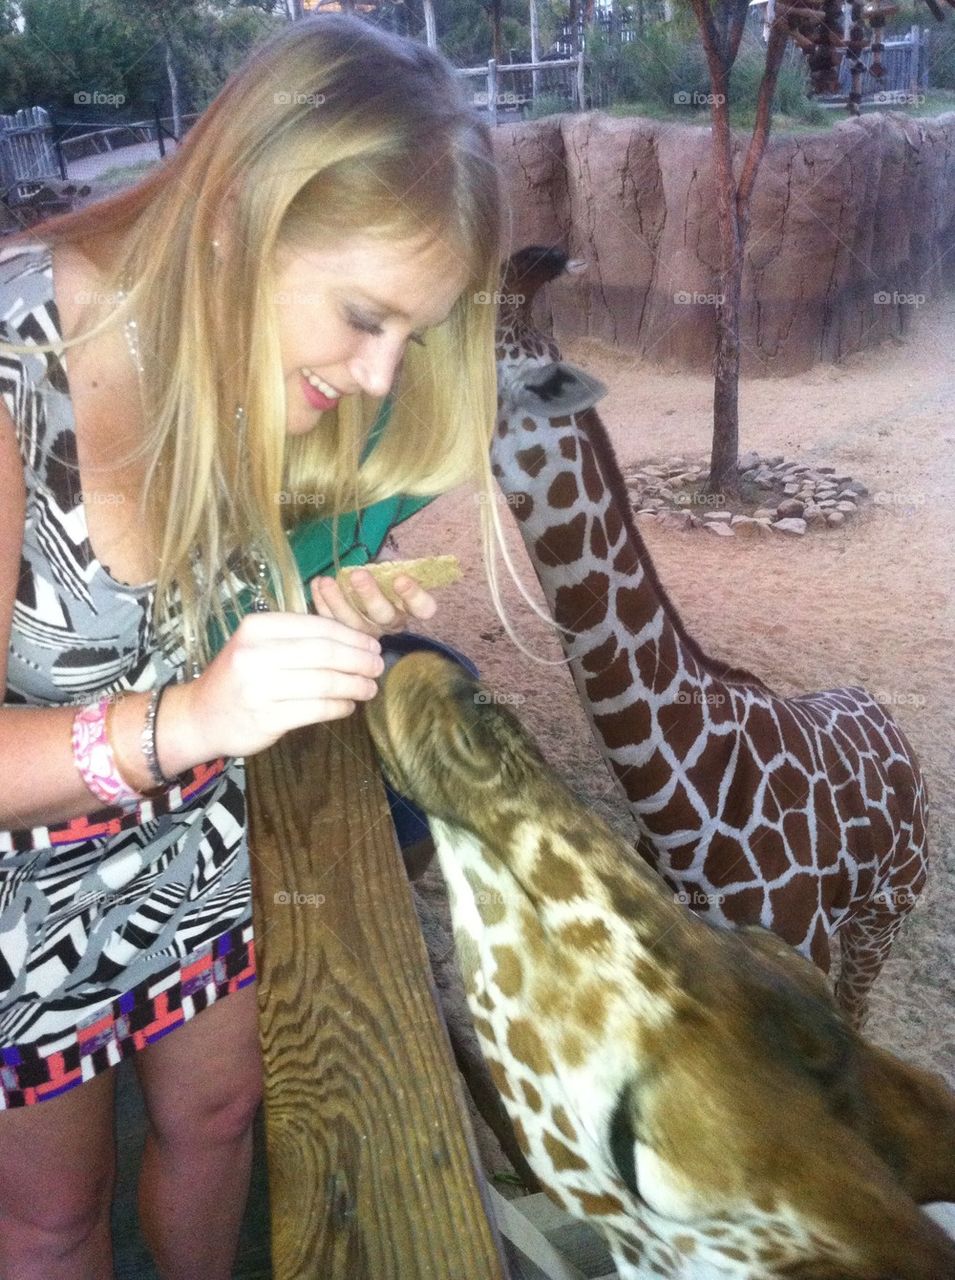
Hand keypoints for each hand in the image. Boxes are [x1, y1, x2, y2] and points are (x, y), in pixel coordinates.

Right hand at [174, 611, 384, 759]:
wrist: (199, 716)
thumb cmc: (238, 677)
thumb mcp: (257, 645)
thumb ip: (296, 639)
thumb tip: (354, 641)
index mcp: (256, 628)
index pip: (317, 627)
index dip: (351, 636)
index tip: (372, 645)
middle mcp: (255, 654)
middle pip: (325, 653)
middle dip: (359, 660)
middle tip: (378, 666)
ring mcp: (258, 688)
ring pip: (324, 682)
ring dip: (354, 685)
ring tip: (369, 688)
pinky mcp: (265, 718)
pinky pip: (315, 710)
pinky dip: (339, 707)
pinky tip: (348, 706)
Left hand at [309, 569, 437, 638]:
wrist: (366, 579)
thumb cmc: (383, 570)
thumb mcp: (394, 562)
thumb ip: (395, 561)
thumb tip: (388, 554)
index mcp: (411, 607)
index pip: (422, 608)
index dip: (413, 596)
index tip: (401, 579)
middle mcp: (392, 623)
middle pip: (384, 616)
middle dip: (370, 596)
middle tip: (358, 575)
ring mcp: (369, 631)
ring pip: (355, 624)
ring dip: (339, 602)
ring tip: (327, 582)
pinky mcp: (345, 633)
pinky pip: (333, 621)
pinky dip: (322, 603)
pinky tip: (316, 584)